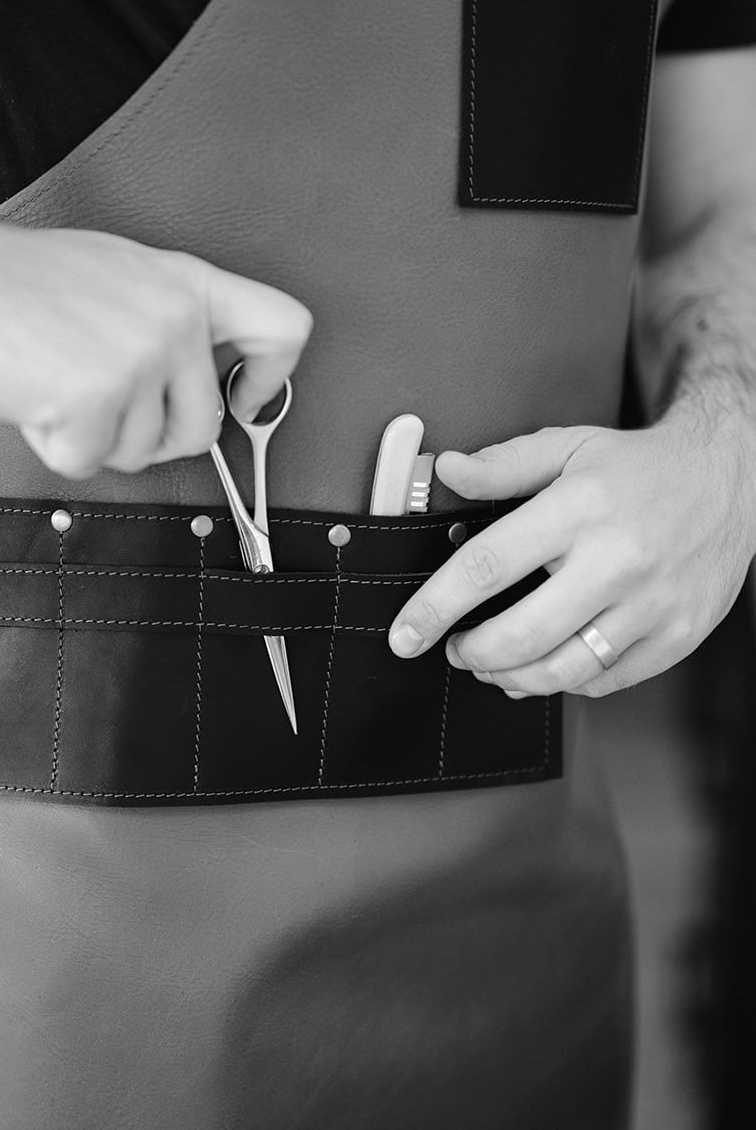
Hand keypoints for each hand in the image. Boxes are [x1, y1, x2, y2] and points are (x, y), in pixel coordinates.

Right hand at [0, 208, 310, 478]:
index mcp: (183, 284)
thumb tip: (181, 386)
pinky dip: (50, 443)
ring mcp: (139, 355)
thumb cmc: (4, 279)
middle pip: (200, 429)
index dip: (269, 381)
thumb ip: (158, 321)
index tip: (241, 400)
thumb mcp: (109, 276)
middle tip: (95, 406)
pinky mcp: (97, 394)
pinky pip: (86, 462)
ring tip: (49, 380)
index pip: (282, 330)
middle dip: (145, 439)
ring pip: (138, 454)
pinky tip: (27, 394)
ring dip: (88, 437)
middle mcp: (174, 317)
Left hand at [387, 413, 755, 696]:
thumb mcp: (569, 446)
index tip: (406, 633)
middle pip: (521, 635)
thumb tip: (446, 469)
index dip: (435, 606)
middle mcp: (618, 561)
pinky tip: (546, 664)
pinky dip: (564, 683)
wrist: (731, 478)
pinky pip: (605, 682)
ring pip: (562, 671)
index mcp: (580, 508)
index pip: (488, 566)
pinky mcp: (678, 635)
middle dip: (470, 653)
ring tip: (490, 664)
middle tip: (453, 648)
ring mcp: (653, 605)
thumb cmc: (640, 467)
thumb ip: (503, 464)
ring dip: (511, 677)